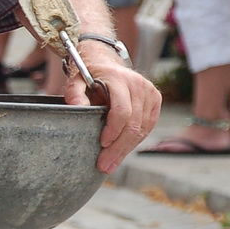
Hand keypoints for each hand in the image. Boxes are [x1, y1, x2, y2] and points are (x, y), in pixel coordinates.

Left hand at [64, 58, 160, 174]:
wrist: (107, 63)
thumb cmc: (89, 75)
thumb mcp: (76, 80)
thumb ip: (73, 93)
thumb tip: (77, 107)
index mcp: (119, 79)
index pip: (122, 110)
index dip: (113, 130)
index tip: (102, 144)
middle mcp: (138, 84)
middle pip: (133, 124)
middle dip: (118, 148)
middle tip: (104, 165)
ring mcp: (150, 92)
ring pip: (142, 129)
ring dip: (126, 149)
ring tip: (111, 164)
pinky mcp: (155, 100)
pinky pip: (147, 127)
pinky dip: (135, 141)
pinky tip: (122, 152)